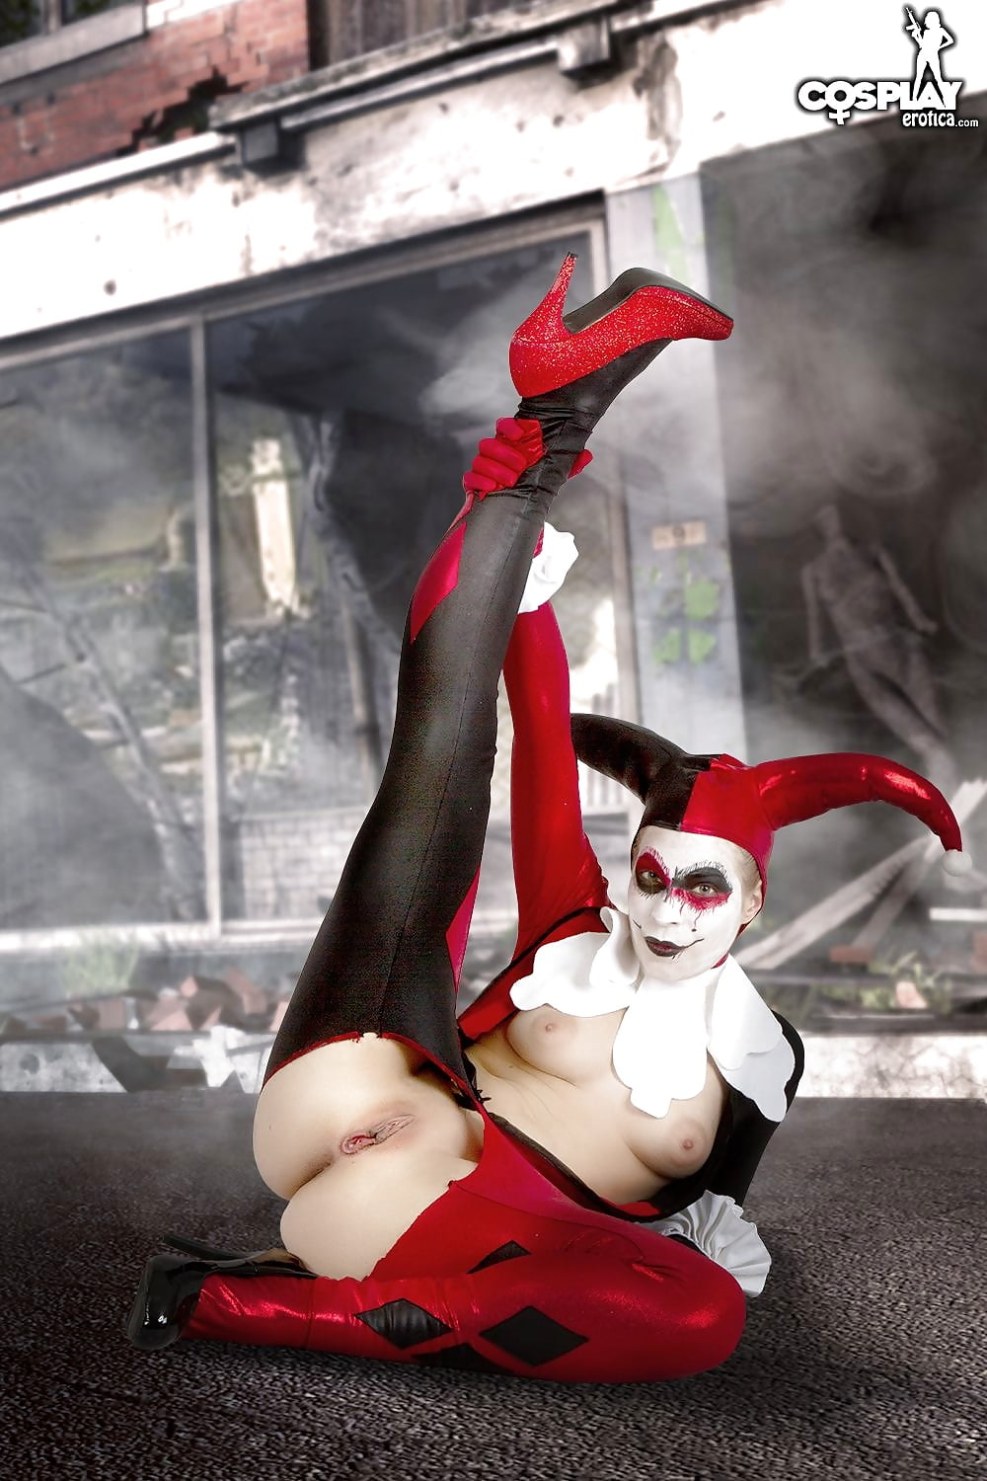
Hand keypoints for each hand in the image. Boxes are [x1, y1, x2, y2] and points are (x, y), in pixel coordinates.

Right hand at [462, 416, 591, 494]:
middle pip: (488, 444)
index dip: (508, 427)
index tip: (520, 433)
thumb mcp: (555, 473)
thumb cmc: (536, 483)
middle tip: (520, 465)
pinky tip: (491, 487)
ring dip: (494, 469)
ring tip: (510, 480)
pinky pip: (469, 478)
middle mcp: (494, 453)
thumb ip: (568, 463)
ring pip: (479, 460)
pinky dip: (478, 481)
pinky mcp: (475, 484)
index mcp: (511, 444)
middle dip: (504, 453)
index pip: (503, 426)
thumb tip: (586, 455)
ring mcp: (483, 468)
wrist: (520, 509)